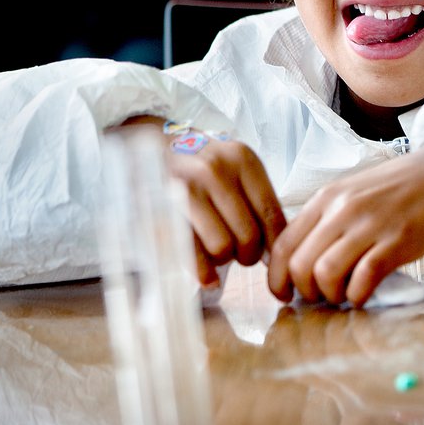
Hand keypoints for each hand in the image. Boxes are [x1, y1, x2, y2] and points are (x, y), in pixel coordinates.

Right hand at [121, 116, 286, 288]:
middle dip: (248, 255)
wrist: (149, 146)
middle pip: (249, 235)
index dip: (274, 245)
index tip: (274, 259)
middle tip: (241, 254)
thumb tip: (274, 250)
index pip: (271, 214)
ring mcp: (185, 188)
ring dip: (223, 258)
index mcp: (241, 160)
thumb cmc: (201, 166)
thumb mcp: (234, 169)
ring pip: (222, 246)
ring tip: (219, 252)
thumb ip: (257, 202)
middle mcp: (215, 170)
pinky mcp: (160, 208)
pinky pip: (190, 252)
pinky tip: (208, 277)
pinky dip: (203, 272)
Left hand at [267, 138, 423, 307]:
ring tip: (343, 296)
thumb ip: (326, 220)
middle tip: (319, 298)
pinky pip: (363, 279)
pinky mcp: (397, 242)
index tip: (284, 293)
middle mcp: (343, 210)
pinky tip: (363, 295)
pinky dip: (357, 296)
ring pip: (326, 273)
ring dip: (330, 295)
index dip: (277, 277)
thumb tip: (302, 259)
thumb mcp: (353, 194)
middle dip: (304, 291)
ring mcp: (370, 225)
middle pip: (301, 264)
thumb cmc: (402, 189)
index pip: (284, 244)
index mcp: (326, 198)